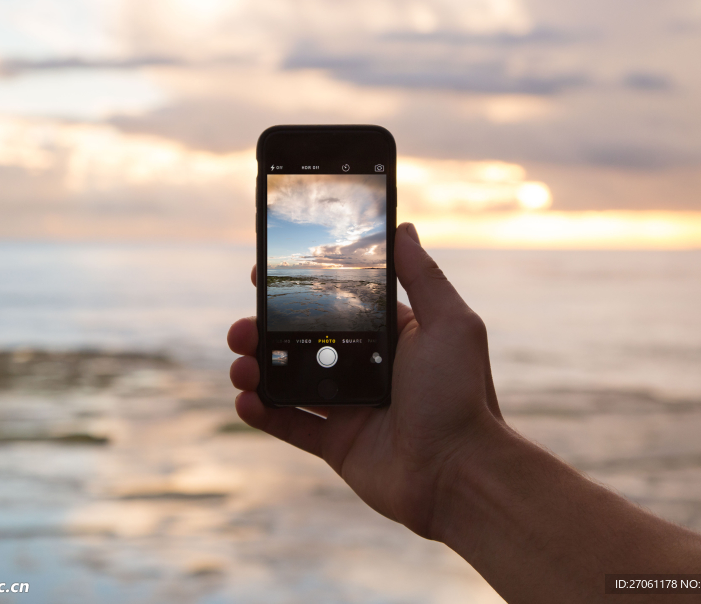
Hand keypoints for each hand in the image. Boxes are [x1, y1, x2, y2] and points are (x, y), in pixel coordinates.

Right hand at [227, 222, 503, 537]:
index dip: (300, 291)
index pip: (336, 305)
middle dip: (266, 331)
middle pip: (304, 342)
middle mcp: (368, 369)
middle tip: (241, 328)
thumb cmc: (460, 394)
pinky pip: (290, 425)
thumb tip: (403, 228)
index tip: (263, 275)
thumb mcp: (450, 323)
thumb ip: (422, 276)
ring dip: (256, 370)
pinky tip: (245, 401)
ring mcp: (350, 407)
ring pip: (289, 381)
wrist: (459, 473)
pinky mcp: (337, 444)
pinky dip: (262, 413)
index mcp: (392, 337)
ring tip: (240, 365)